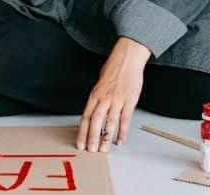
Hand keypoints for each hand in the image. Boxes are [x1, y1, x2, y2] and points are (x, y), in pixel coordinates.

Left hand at [77, 37, 149, 151]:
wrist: (127, 59)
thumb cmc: (113, 69)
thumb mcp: (99, 83)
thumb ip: (97, 99)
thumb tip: (93, 114)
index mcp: (95, 95)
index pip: (85, 117)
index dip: (82, 132)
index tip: (80, 143)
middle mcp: (104, 99)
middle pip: (96, 122)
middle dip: (92, 138)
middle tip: (91, 150)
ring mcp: (117, 100)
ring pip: (110, 123)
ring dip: (106, 138)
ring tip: (104, 149)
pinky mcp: (129, 101)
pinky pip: (125, 119)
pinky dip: (123, 131)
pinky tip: (120, 140)